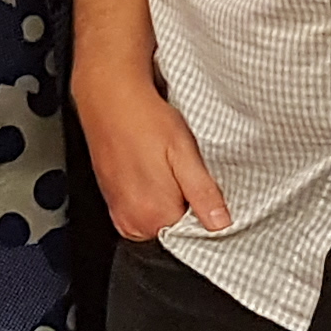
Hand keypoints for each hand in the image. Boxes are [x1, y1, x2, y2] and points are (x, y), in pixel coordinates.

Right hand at [75, 76, 231, 242]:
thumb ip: (203, 193)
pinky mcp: (112, 201)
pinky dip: (151, 194)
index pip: (194, 233)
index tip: (204, 187)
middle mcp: (132, 221)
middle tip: (184, 170)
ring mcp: (120, 212)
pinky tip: (152, 167)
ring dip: (168, 198)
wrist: (109, 97)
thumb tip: (220, 223)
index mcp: (153, 215)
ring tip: (165, 166)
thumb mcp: (184, 152)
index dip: (205, 210)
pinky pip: (141, 209)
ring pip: (158, 219)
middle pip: (174, 228)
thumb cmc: (144, 119)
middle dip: (185, 204)